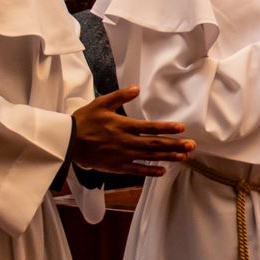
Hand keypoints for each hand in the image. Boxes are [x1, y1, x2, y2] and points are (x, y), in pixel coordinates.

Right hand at [70, 85, 193, 176]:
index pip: (150, 127)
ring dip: (168, 157)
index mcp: (124, 125)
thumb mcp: (101, 103)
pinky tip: (162, 171)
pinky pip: (137, 170)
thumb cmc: (84, 121)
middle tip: (191, 146)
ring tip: (184, 157)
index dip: (167, 128)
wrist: (68, 142)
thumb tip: (137, 88)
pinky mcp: (117, 166)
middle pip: (155, 144)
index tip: (181, 128)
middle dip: (175, 144)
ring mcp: (122, 155)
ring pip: (149, 157)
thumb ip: (120, 96)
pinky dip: (150, 171)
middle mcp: (126, 141)